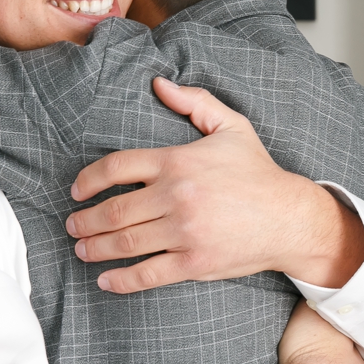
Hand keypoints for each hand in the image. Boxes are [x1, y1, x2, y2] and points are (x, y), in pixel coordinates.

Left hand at [66, 77, 363, 292]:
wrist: (289, 217)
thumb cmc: (258, 172)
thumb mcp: (232, 126)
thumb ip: (195, 101)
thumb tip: (160, 83)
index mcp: (178, 162)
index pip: (117, 168)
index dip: (88, 180)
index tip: (77, 190)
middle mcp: (176, 197)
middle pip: (113, 210)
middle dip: (84, 220)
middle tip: (73, 225)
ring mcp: (184, 232)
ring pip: (124, 243)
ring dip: (95, 248)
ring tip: (82, 248)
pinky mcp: (194, 262)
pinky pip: (147, 274)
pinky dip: (121, 280)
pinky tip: (105, 280)